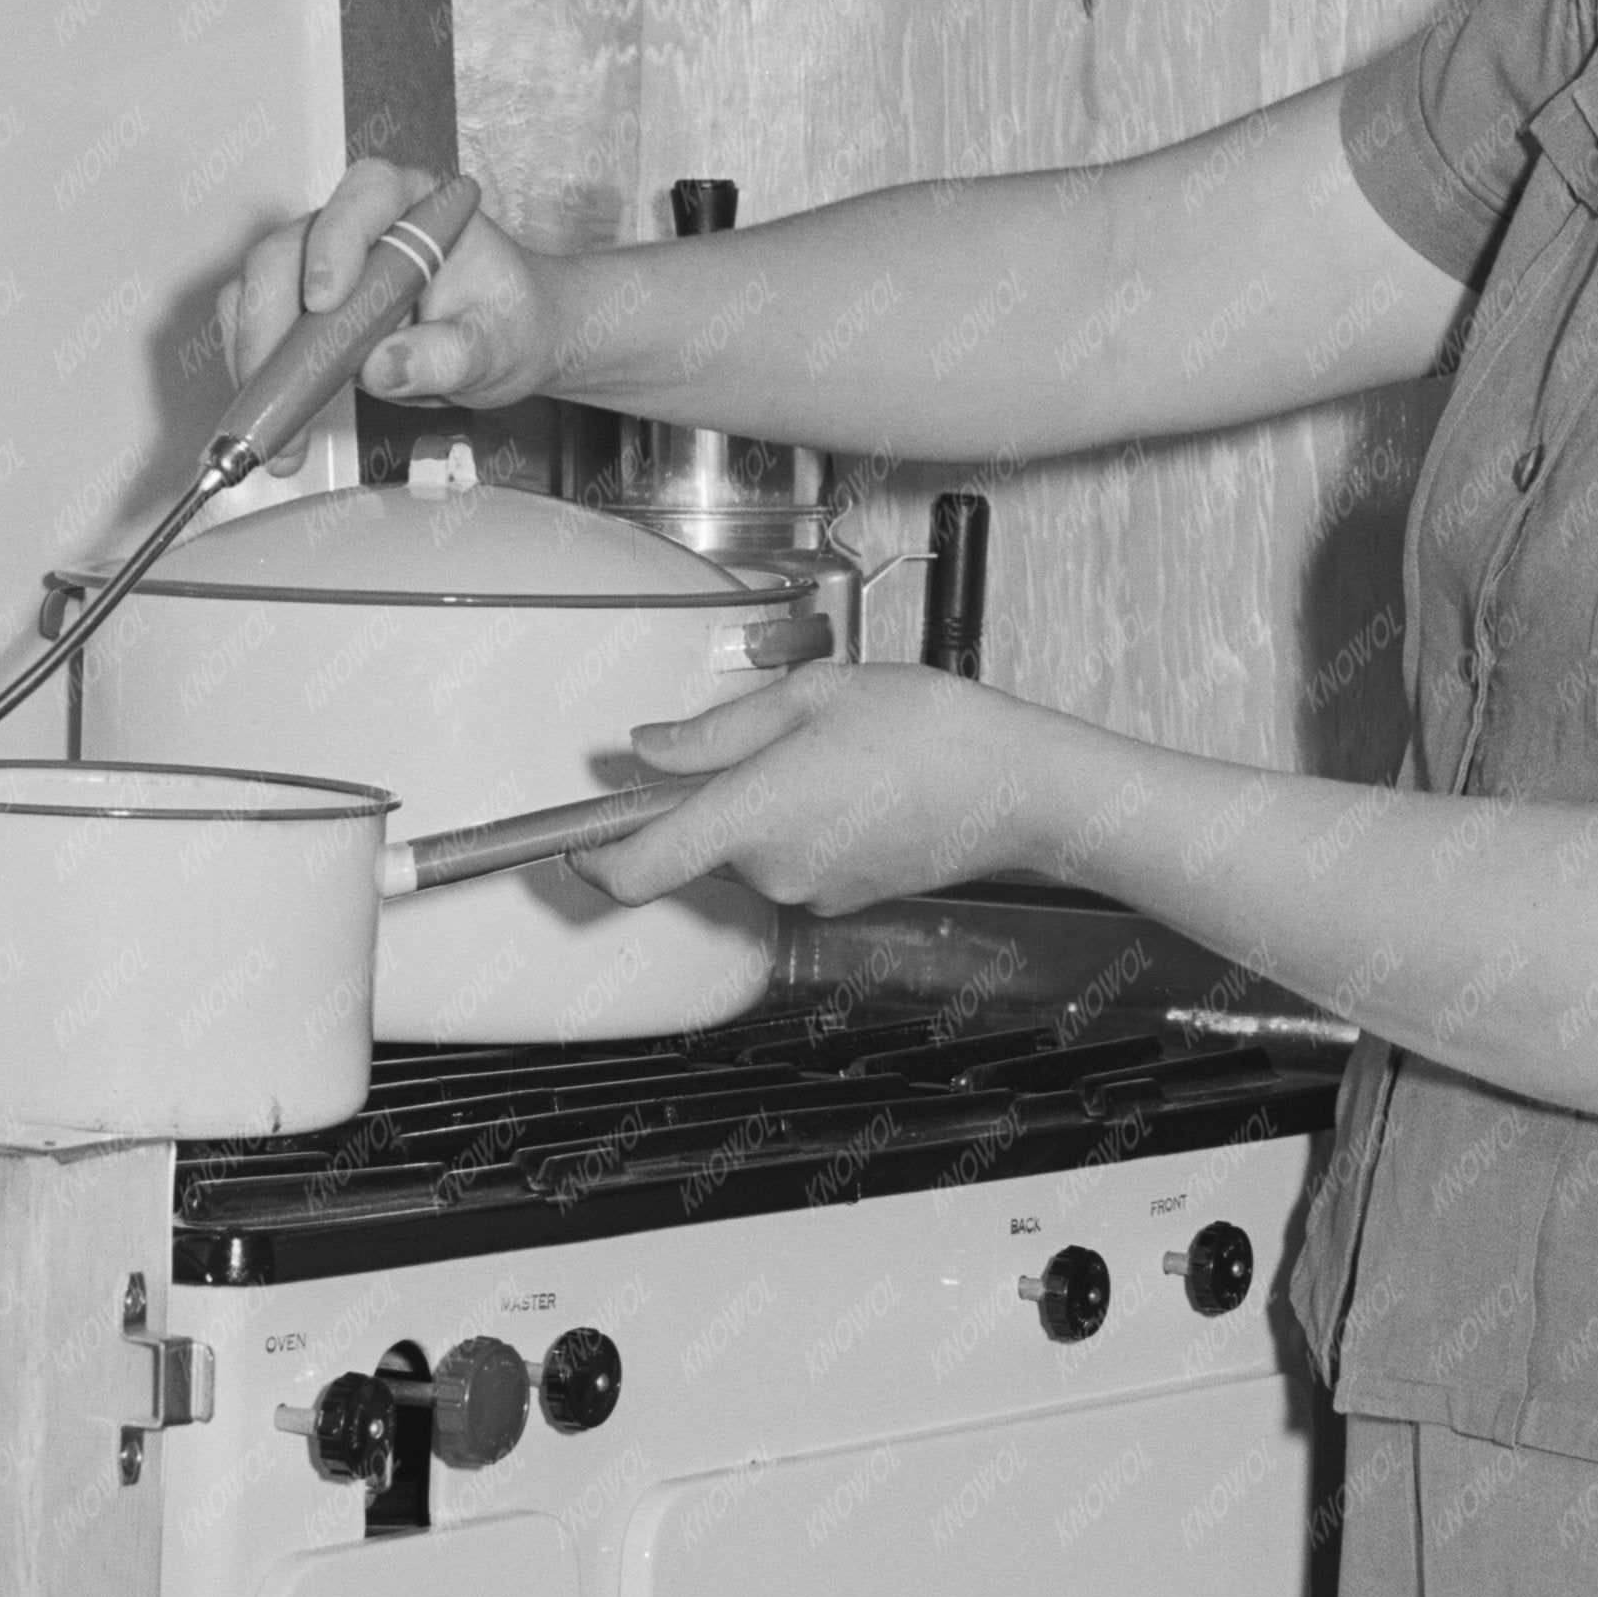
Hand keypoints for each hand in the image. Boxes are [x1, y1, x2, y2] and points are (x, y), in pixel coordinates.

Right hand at [228, 160, 559, 411]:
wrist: (501, 342)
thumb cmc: (504, 320)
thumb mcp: (498, 343)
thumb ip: (451, 352)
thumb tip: (385, 366)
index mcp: (414, 204)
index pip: (365, 196)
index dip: (336, 241)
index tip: (326, 299)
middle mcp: (356, 226)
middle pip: (286, 249)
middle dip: (272, 321)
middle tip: (283, 387)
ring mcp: (318, 266)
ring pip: (257, 295)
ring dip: (257, 363)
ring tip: (280, 428)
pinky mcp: (299, 311)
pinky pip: (258, 336)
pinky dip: (260, 384)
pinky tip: (279, 427)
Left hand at [583, 665, 1073, 917]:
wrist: (1021, 787)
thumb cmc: (932, 732)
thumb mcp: (811, 698)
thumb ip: (715, 732)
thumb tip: (649, 749)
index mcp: (752, 815)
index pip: (636, 870)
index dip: (591, 860)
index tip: (576, 837)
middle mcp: (774, 869)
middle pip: (697, 846)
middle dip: (708, 797)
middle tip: (761, 738)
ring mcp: (810, 892)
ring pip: (747, 851)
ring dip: (761, 807)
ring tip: (825, 752)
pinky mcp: (844, 899)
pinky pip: (792, 862)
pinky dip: (801, 826)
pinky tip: (852, 784)